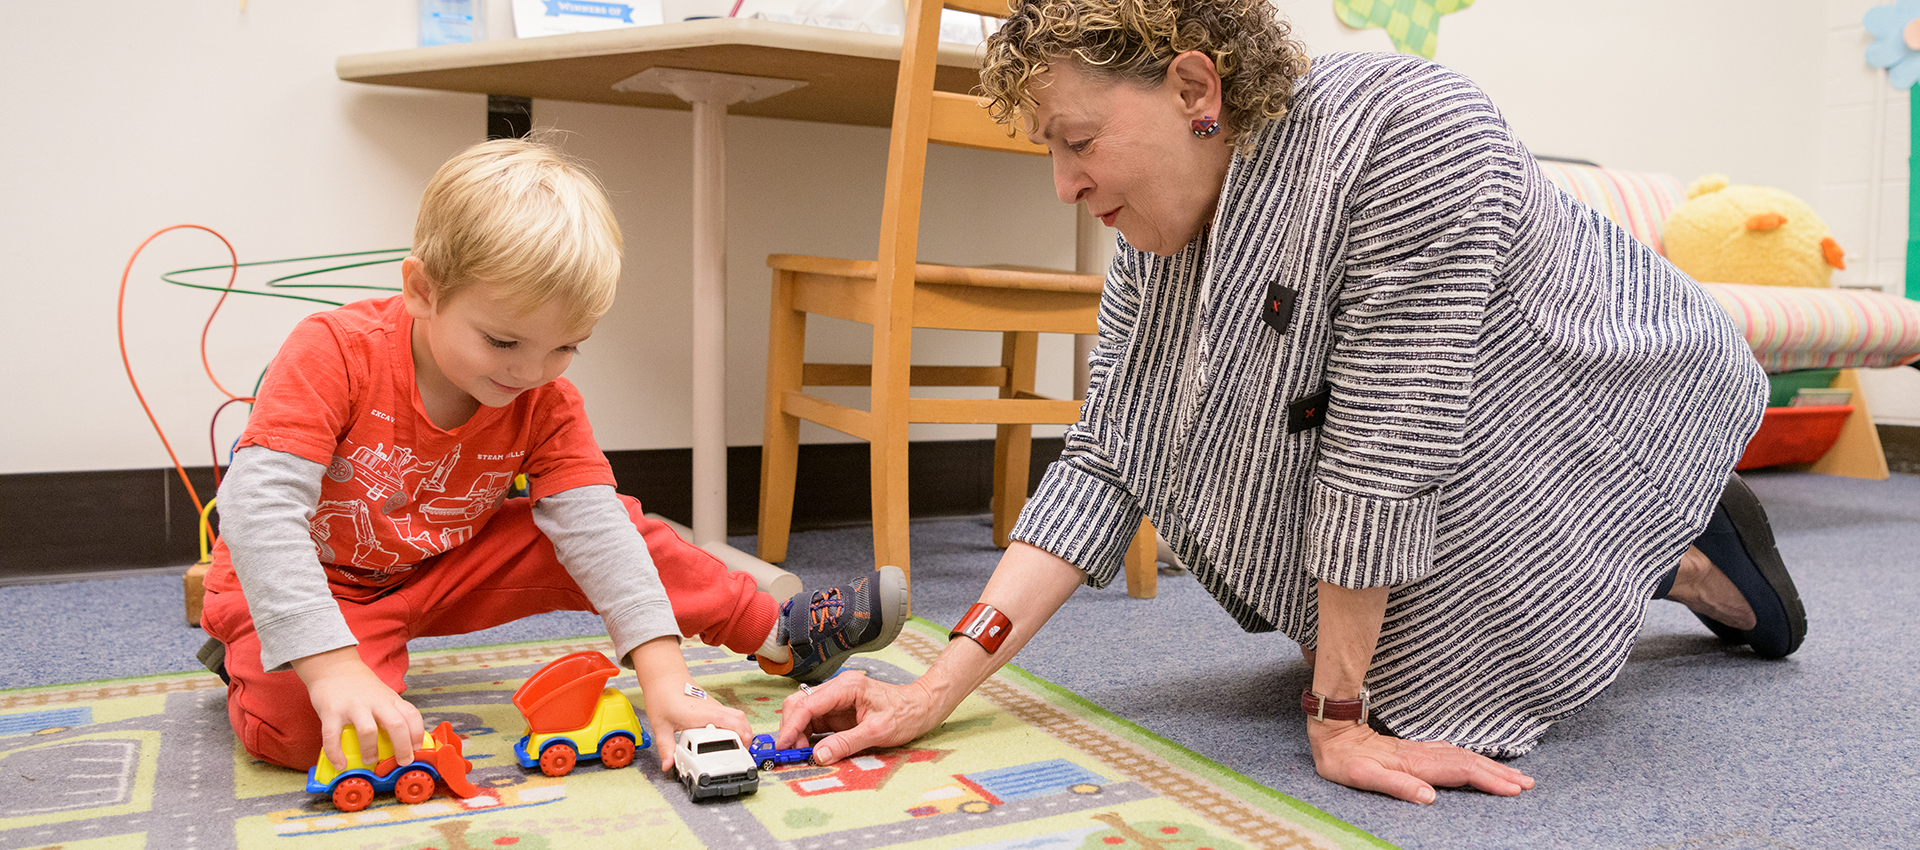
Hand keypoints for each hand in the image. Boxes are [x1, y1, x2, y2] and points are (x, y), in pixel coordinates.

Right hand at [293, 647, 424, 770]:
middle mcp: (375, 702)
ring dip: (371, 750)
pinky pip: (332, 736)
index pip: (412, 715)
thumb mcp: (383, 695)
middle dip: (402, 747)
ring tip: (370, 760)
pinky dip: (336, 754)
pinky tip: (340, 764)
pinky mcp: (331, 711)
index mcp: (390, 699)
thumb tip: (404, 741)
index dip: (417, 733)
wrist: (334, 666)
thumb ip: (392, 712)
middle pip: (396, 724)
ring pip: (367, 731)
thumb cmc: (360, 686)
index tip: (416, 749)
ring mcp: (353, 707)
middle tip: (402, 762)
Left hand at [643, 682, 749, 772]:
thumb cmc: (663, 696)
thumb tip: (668, 765)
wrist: (664, 677)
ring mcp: (714, 706)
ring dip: (743, 730)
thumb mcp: (661, 727)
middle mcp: (713, 709)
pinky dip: (735, 725)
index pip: (731, 724)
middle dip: (746, 737)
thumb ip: (666, 748)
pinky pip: (731, 714)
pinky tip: (728, 736)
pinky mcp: (712, 706)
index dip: (740, 738)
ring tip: (740, 746)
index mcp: (703, 714)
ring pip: (738, 716)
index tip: (740, 753)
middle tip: (742, 753)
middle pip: (740, 719)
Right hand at [772, 671, 945, 763]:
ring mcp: (837, 700)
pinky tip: (809, 749)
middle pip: (799, 705)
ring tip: (800, 755)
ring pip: (803, 713)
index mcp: (846, 687)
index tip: (783, 746)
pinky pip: (815, 722)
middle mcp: (838, 690)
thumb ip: (846, 743)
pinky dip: (807, 736)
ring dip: (797, 734)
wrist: (922, 707)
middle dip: (790, 729)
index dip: (791, 726)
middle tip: (791, 754)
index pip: (807, 704)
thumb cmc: (906, 713)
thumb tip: (819, 755)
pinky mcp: (838, 711)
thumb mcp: (877, 731)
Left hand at [1307, 719, 1533, 803]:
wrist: (1331, 729)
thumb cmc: (1342, 759)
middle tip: (1528, 784)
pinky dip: (1474, 759)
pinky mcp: (1416, 750)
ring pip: (1463, 757)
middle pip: (1469, 763)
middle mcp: (1422, 755)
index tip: (1513, 789)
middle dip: (1500, 774)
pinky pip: (1453, 754)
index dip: (1488, 781)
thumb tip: (1429, 797)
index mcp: (1414, 764)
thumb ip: (1395, 785)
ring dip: (1491, 766)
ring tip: (1516, 775)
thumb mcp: (1361, 777)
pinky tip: (1482, 762)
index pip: (1460, 773)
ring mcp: (1420, 750)